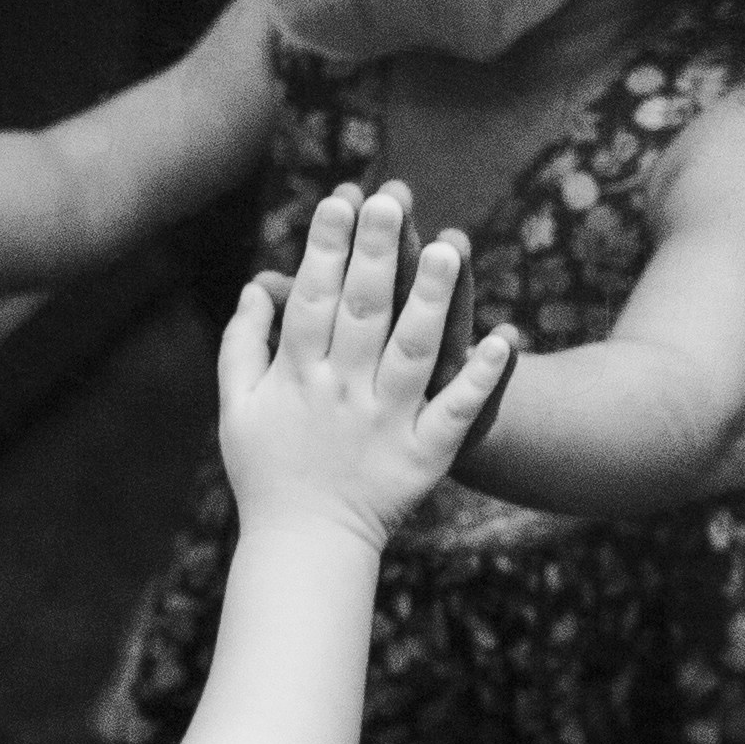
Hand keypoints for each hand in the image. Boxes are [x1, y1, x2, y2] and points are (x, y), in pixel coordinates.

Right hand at [215, 184, 514, 549]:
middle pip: (362, 313)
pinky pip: (456, 412)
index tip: (340, 198)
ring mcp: (386, 422)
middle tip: (393, 199)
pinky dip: (482, 378)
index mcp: (296, 376)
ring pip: (412, 352)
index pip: (311, 299)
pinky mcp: (424, 454)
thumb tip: (257, 285)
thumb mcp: (237, 407)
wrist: (306, 545)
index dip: (324, 248)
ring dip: (432, 300)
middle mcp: (341, 393)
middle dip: (377, 253)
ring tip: (451, 247)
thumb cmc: (266, 470)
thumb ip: (243, 344)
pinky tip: (507, 338)